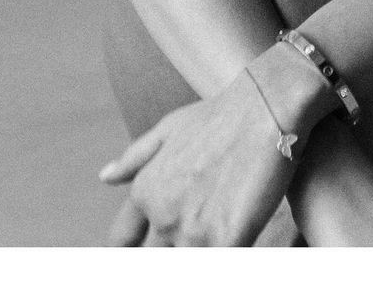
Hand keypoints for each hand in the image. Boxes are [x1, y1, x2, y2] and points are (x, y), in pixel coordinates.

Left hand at [101, 44, 337, 245]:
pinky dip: (226, 257)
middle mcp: (163, 215)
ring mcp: (192, 231)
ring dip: (200, 249)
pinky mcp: (226, 242)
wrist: (267, 106)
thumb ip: (136, 156)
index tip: (144, 249)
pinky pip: (218, 266)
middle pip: (156, 259)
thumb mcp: (171, 126)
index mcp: (146, 191)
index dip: (130, 251)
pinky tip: (235, 241)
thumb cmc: (224, 113)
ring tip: (217, 229)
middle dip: (173, 249)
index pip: (122, 242)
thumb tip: (105, 177)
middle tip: (200, 224)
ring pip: (185, 262)